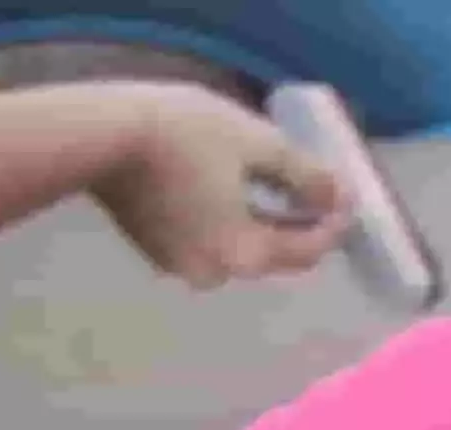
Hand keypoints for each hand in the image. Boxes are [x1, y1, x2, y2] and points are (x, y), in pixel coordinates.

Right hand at [94, 86, 350, 287]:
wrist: (101, 135)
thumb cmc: (184, 134)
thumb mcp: (256, 143)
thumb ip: (304, 175)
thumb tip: (334, 196)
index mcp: (245, 255)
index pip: (308, 250)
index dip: (334, 224)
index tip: (349, 199)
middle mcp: (215, 274)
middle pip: (272, 252)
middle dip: (295, 223)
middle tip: (310, 188)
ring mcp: (179, 266)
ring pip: (235, 245)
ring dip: (255, 220)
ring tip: (264, 182)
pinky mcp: (153, 249)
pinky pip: (203, 238)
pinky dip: (219, 217)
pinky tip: (217, 185)